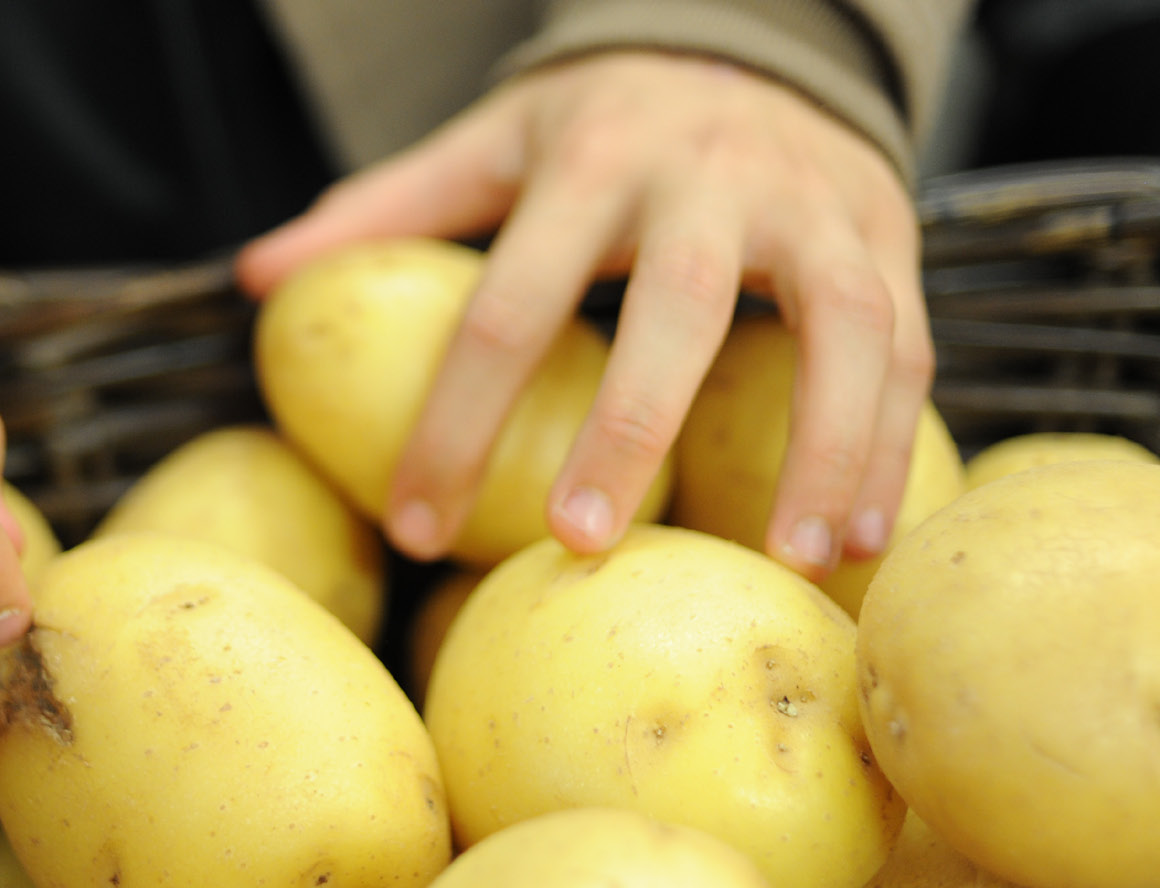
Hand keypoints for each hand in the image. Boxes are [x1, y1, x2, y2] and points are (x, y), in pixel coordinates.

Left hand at [237, 50, 929, 579]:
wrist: (758, 36)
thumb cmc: (605, 120)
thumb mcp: (493, 141)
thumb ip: (385, 208)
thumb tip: (253, 279)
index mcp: (592, 160)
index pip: (508, 300)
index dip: (456, 417)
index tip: (415, 524)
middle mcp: (708, 178)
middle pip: (673, 308)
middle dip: (631, 428)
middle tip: (583, 544)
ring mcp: (812, 206)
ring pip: (838, 327)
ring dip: (823, 449)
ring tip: (790, 563)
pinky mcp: (886, 237)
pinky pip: (907, 345)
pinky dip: (893, 443)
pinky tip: (862, 540)